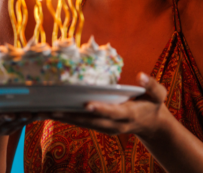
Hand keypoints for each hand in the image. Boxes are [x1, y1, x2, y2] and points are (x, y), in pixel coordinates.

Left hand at [47, 73, 168, 138]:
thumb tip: (141, 75)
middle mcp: (115, 124)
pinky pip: (82, 123)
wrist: (151, 125)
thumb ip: (152, 85)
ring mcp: (106, 128)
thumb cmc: (153, 105)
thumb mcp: (159, 95)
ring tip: (44, 111)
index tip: (87, 104)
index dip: (101, 109)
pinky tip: (52, 111)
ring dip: (64, 118)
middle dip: (72, 117)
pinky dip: (67, 118)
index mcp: (129, 114)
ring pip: (83, 124)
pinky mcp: (99, 127)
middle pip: (91, 122)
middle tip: (52, 110)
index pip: (113, 112)